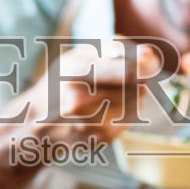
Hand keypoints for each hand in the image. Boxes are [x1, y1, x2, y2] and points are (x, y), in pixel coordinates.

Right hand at [16, 42, 165, 148]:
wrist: (38, 123)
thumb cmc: (62, 82)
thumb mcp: (78, 55)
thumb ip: (114, 49)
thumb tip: (150, 54)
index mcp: (74, 73)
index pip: (127, 70)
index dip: (145, 65)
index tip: (152, 60)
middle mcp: (81, 101)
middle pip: (137, 87)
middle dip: (138, 78)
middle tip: (129, 74)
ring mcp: (91, 124)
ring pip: (138, 103)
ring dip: (134, 94)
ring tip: (112, 92)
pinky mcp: (101, 139)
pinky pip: (131, 120)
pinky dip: (127, 111)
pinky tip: (108, 108)